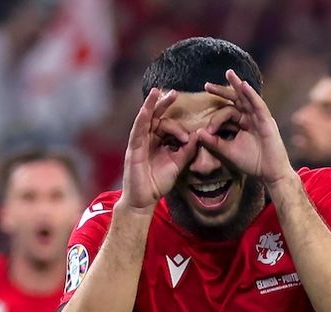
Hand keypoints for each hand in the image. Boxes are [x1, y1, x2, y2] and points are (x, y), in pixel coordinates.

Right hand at [120, 88, 198, 211]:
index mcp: (157, 142)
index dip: (178, 126)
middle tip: (174, 93)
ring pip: (144, 120)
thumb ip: (187, 150)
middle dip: (163, 104)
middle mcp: (147, 139)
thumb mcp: (177, 164)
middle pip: (155, 117)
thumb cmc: (157, 182)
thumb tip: (197, 135)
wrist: (144, 199)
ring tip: (157, 92)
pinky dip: (141, 120)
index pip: (166, 125)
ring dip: (150, 105)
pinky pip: (137, 131)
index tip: (188, 135)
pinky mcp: (133, 149)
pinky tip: (145, 110)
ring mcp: (139, 143)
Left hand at [201, 70, 294, 184]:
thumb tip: (197, 133)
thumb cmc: (251, 162)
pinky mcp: (267, 120)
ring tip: (229, 74)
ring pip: (247, 98)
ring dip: (238, 85)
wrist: (269, 173)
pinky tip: (243, 86)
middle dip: (222, 91)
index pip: (226, 113)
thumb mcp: (228, 151)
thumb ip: (214, 142)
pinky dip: (251, 95)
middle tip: (207, 85)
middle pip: (235, 100)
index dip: (215, 119)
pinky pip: (258, 105)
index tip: (207, 130)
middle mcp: (250, 118)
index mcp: (242, 124)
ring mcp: (259, 118)